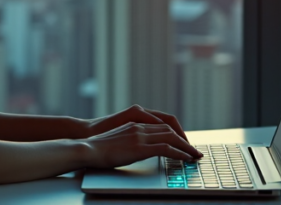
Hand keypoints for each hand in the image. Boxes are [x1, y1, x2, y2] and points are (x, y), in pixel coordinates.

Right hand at [83, 122, 202, 168]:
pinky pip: (166, 148)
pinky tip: (185, 158)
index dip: (175, 132)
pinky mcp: (139, 146)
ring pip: (171, 136)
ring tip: (194, 155)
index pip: (162, 124)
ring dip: (185, 146)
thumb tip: (138, 149)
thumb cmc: (97, 147)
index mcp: (134, 123)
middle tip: (193, 149)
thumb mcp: (117, 139)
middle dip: (184, 139)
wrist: (86, 147)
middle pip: (170, 128)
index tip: (183, 142)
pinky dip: (179, 152)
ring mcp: (140, 135)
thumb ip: (130, 140)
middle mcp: (139, 126)